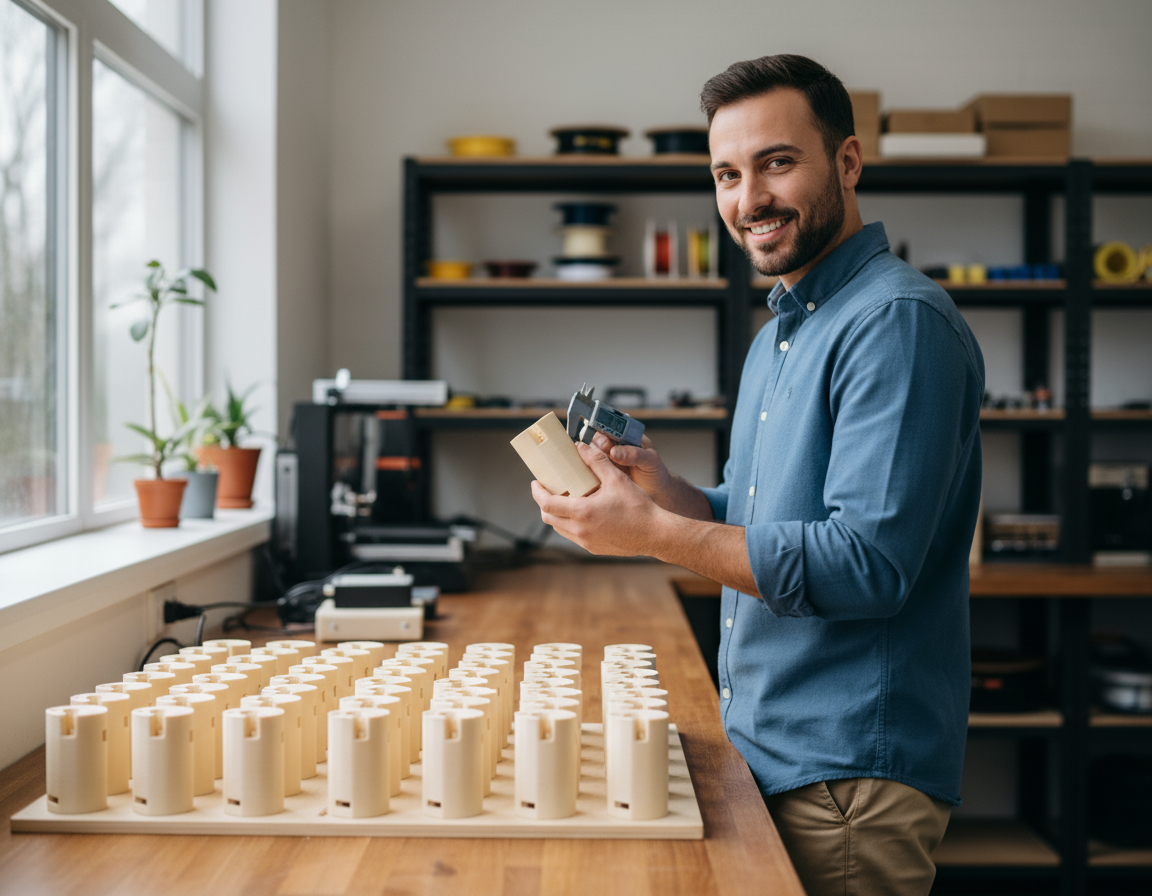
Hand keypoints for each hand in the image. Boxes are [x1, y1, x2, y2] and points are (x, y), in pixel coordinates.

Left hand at [531, 440, 664, 556]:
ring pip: (560, 528)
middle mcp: (579, 530)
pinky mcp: (593, 548)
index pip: (546, 503)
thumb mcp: (616, 478)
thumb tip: (579, 446)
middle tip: (550, 489)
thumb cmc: (638, 506)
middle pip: (549, 517)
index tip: (536, 482)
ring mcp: (586, 542)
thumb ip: (596, 460)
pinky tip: (582, 512)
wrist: (654, 534)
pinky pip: (573, 536)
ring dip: (557, 513)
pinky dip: (570, 523)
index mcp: (582, 512)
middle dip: (544, 502)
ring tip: (566, 499)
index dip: (537, 492)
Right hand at [591, 432, 672, 503]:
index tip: (606, 436)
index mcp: (629, 436)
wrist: (656, 492)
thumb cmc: (655, 472)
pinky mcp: (605, 471)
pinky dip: (591, 466)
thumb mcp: (649, 460)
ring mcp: (609, 457)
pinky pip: (593, 465)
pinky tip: (594, 470)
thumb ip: (634, 454)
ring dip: (593, 454)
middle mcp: (617, 444)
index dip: (607, 428)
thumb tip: (614, 451)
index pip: (613, 426)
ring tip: (600, 460)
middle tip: (606, 448)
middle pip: (600, 436)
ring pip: (594, 450)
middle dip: (600, 441)